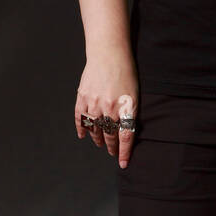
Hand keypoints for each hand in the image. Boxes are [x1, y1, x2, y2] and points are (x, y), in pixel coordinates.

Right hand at [75, 51, 138, 169]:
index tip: (123, 163)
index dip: (123, 151)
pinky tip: (83, 135)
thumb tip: (129, 129)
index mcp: (124, 107)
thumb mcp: (134, 92)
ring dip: (97, 139)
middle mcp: (108, 108)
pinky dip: (81, 128)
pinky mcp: (82, 97)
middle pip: (109, 135)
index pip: (125, 136)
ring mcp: (93, 103)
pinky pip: (80, 118)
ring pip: (94, 129)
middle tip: (113, 153)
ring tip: (101, 144)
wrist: (108, 53)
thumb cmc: (126, 70)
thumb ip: (130, 111)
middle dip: (111, 146)